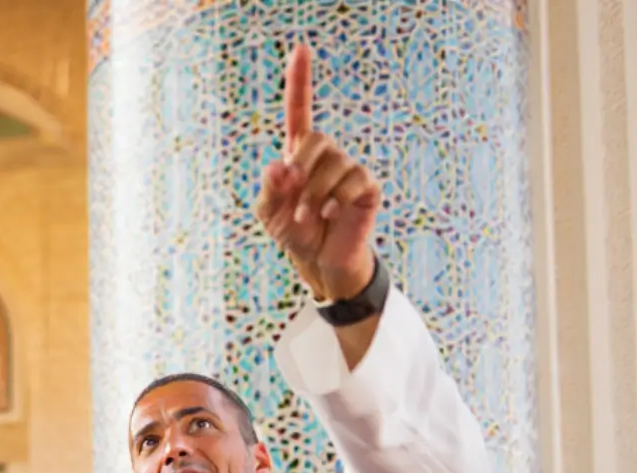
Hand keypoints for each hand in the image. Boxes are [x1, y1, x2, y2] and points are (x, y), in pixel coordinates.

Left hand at [255, 42, 380, 300]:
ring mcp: (350, 169)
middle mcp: (327, 155)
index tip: (300, 48)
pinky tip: (332, 215)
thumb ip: (269, 189)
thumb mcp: (269, 214)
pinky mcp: (367, 187)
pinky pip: (352, 182)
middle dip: (299, 168)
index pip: (299, 110)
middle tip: (292, 196)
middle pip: (315, 139)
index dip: (299, 80)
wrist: (319, 261)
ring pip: (332, 165)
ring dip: (312, 196)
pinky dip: (335, 201)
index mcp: (299, 154)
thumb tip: (279, 166)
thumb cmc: (294, 233)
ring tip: (309, 218)